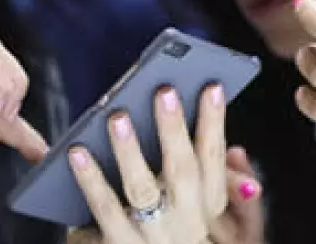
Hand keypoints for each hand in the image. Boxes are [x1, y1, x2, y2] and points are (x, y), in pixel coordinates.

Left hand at [66, 85, 261, 243]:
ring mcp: (152, 236)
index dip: (215, 122)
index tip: (212, 87)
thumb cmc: (170, 228)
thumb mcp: (208, 211)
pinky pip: (104, 209)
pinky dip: (91, 179)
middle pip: (183, 171)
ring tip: (117, 117)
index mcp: (208, 206)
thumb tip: (237, 150)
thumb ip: (225, 179)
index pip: (214, 158)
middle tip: (165, 91)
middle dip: (175, 129)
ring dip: (130, 151)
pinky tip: (78, 151)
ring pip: (142, 189)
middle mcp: (185, 222)